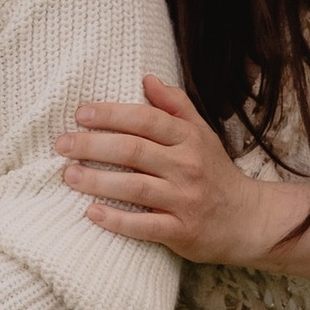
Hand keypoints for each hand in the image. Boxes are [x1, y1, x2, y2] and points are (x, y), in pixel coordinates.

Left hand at [56, 72, 299, 265]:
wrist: (248, 220)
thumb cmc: (215, 173)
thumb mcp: (202, 134)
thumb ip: (175, 106)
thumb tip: (147, 78)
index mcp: (189, 139)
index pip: (146, 119)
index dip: (111, 114)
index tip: (80, 114)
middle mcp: (188, 167)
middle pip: (134, 151)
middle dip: (93, 145)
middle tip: (62, 144)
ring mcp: (185, 200)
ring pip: (135, 188)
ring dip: (98, 181)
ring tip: (69, 175)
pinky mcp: (182, 232)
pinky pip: (144, 226)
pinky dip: (116, 220)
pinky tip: (91, 212)